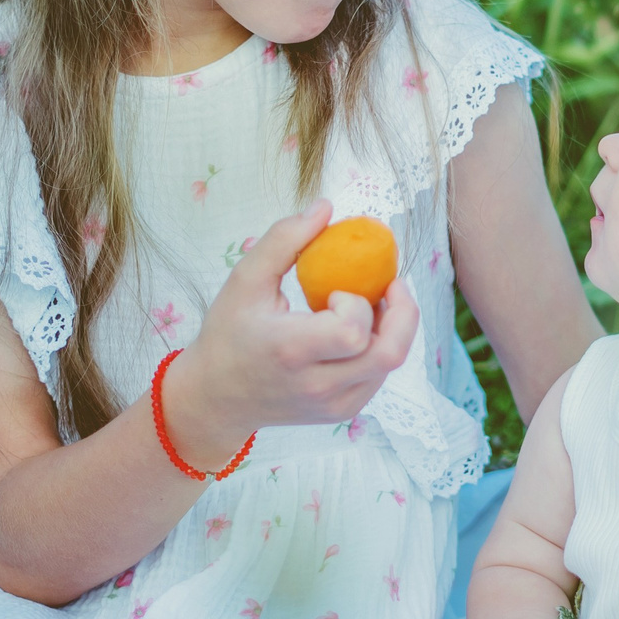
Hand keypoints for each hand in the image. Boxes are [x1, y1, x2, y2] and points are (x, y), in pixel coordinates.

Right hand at [164, 201, 419, 464]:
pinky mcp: (342, 412)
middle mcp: (317, 385)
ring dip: (392, 328)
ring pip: (389, 364)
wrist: (215, 398)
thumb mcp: (244, 280)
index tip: (338, 291)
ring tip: (368, 305)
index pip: (352, 331)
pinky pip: (379, 376)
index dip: (358, 304)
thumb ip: (283, 240)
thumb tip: (326, 206)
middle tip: (392, 285)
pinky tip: (357, 331)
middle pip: (389, 353)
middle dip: (403, 312)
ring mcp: (333, 405)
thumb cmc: (228, 333)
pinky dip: (379, 348)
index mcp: (291, 351)